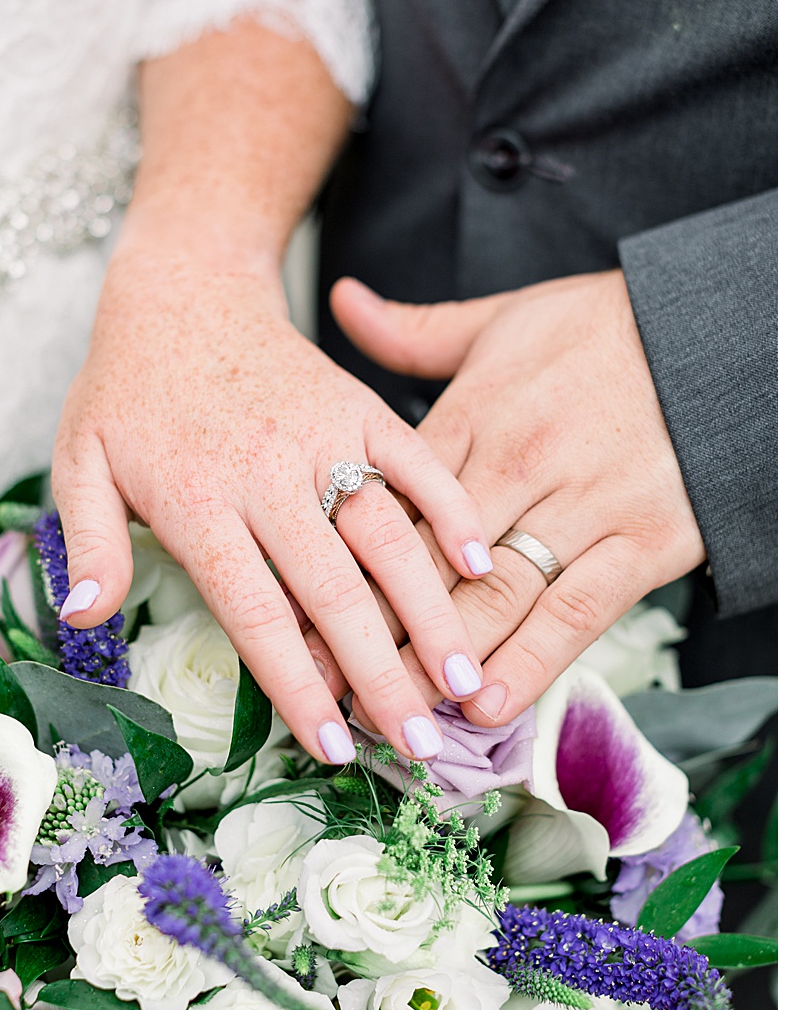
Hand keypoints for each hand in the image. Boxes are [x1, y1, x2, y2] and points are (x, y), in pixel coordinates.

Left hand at [54, 266, 495, 765]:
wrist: (181, 287)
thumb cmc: (125, 390)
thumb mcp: (80, 462)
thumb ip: (88, 542)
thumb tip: (83, 616)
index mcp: (197, 501)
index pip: (254, 612)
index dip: (297, 684)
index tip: (333, 746)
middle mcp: (266, 473)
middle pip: (333, 591)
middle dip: (380, 674)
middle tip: (419, 746)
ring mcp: (321, 437)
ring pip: (388, 534)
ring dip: (431, 610)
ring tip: (465, 679)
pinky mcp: (358, 404)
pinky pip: (416, 461)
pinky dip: (453, 510)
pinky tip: (486, 565)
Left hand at [311, 269, 704, 729]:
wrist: (723, 329)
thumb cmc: (604, 329)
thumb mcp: (502, 321)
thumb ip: (412, 333)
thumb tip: (342, 299)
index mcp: (475, 414)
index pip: (385, 502)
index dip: (333, 562)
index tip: (287, 613)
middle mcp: (520, 464)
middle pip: (426, 560)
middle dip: (369, 628)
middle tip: (321, 684)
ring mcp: (582, 507)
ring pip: (492, 595)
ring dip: (438, 661)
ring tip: (389, 710)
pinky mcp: (643, 543)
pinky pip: (577, 610)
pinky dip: (530, 660)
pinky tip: (486, 705)